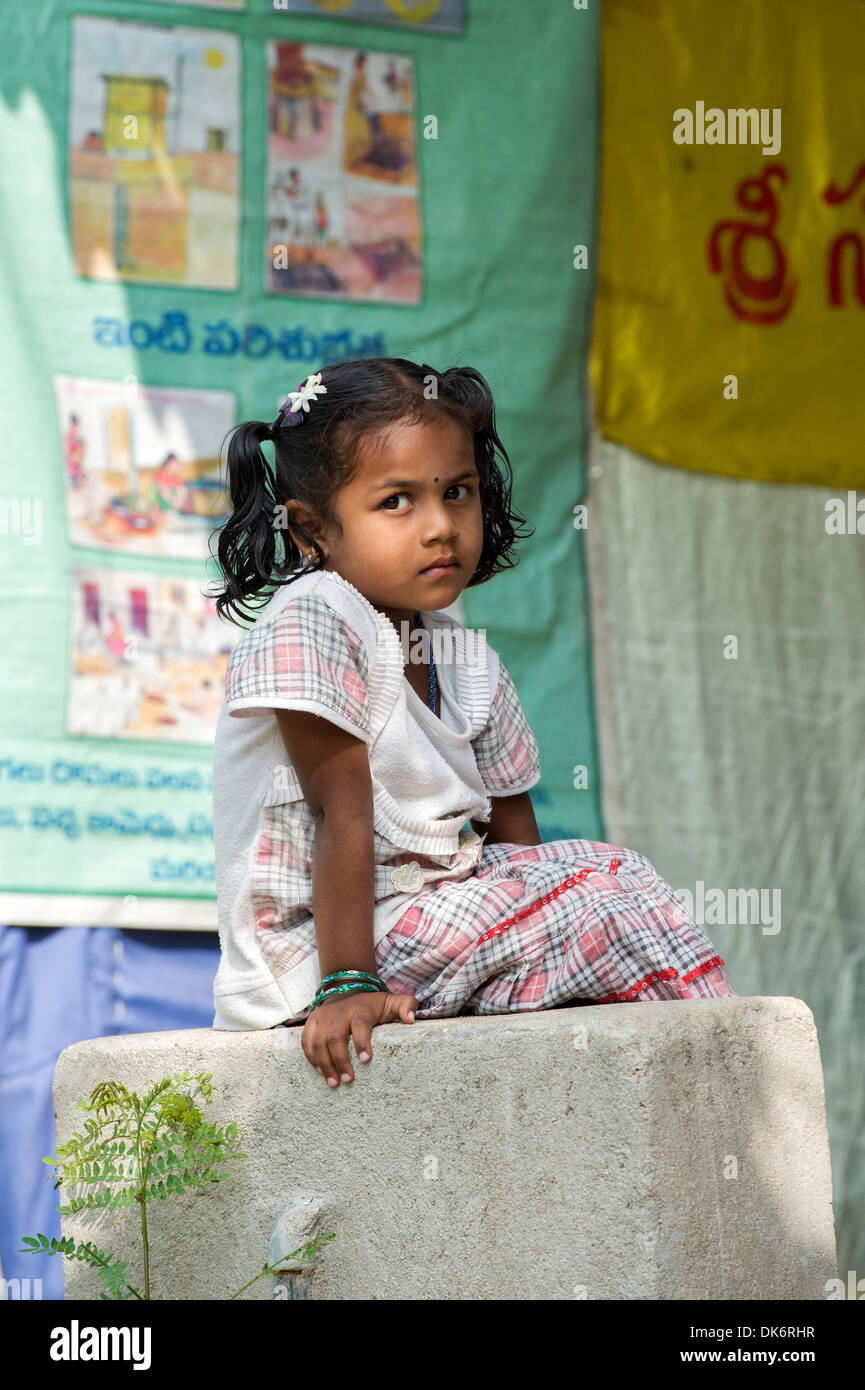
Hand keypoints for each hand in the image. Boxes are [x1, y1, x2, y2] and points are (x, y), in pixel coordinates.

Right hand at [302, 987, 417, 1087]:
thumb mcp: (391, 1001)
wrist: (347, 987)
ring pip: (318, 1041)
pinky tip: (320, 1072)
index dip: (362, 1041)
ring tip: (334, 1082)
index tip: (366, 1059)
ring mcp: (324, 1016)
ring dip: (324, 1063)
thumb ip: (406, 1005)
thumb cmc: (372, 1004)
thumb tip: (410, 1020)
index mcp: (361, 1009)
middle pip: (335, 1037)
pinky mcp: (312, 1021)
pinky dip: (311, 1057)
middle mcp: (340, 1012)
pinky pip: (306, 1041)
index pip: (361, 1024)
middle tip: (348, 1079)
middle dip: (340, 1060)